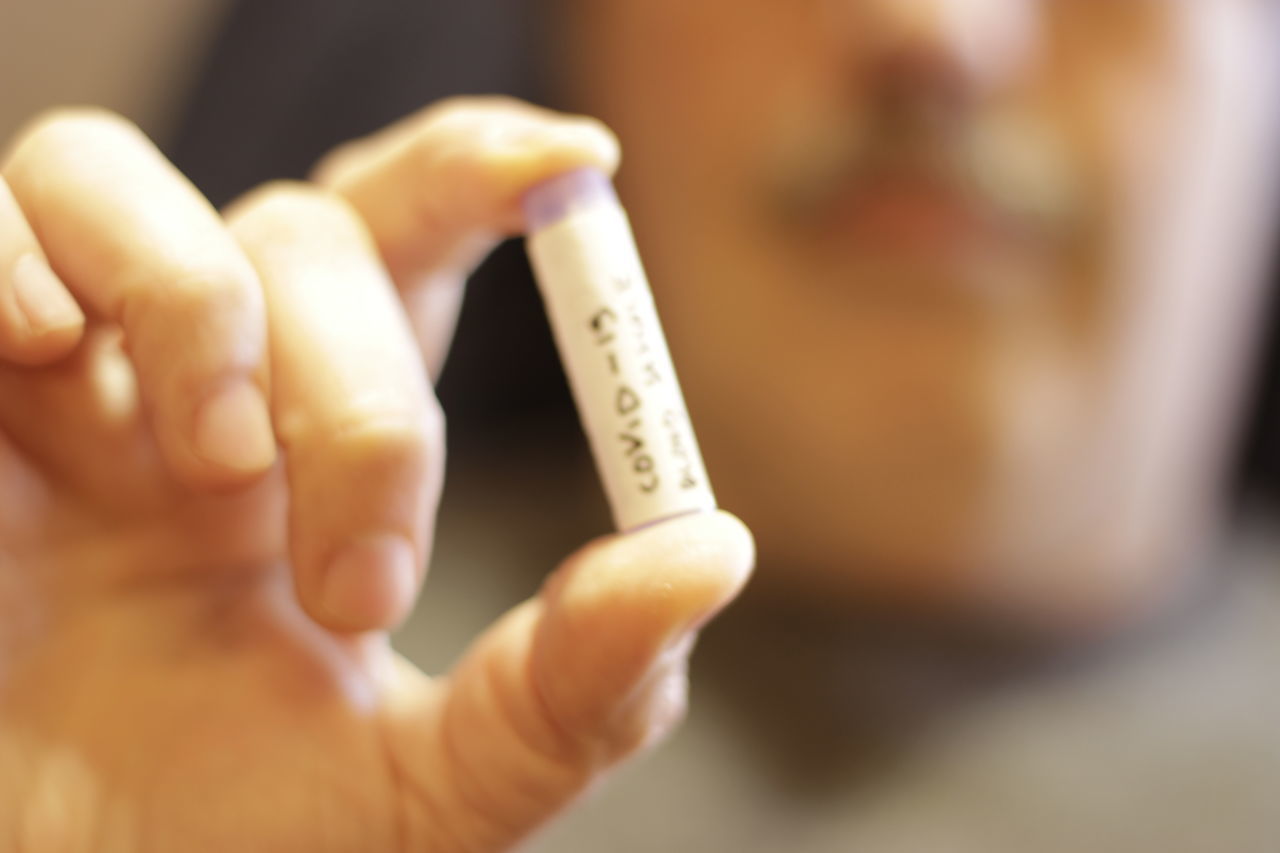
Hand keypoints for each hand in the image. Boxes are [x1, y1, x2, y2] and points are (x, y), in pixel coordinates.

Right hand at [0, 102, 753, 849]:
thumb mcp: (435, 788)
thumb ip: (575, 684)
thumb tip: (713, 549)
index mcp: (317, 450)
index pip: (406, 240)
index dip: (483, 172)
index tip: (579, 165)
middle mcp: (190, 387)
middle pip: (304, 239)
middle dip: (365, 394)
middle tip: (364, 590)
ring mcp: (50, 383)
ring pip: (115, 180)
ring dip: (197, 301)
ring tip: (212, 468)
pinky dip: (19, 262)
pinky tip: (44, 360)